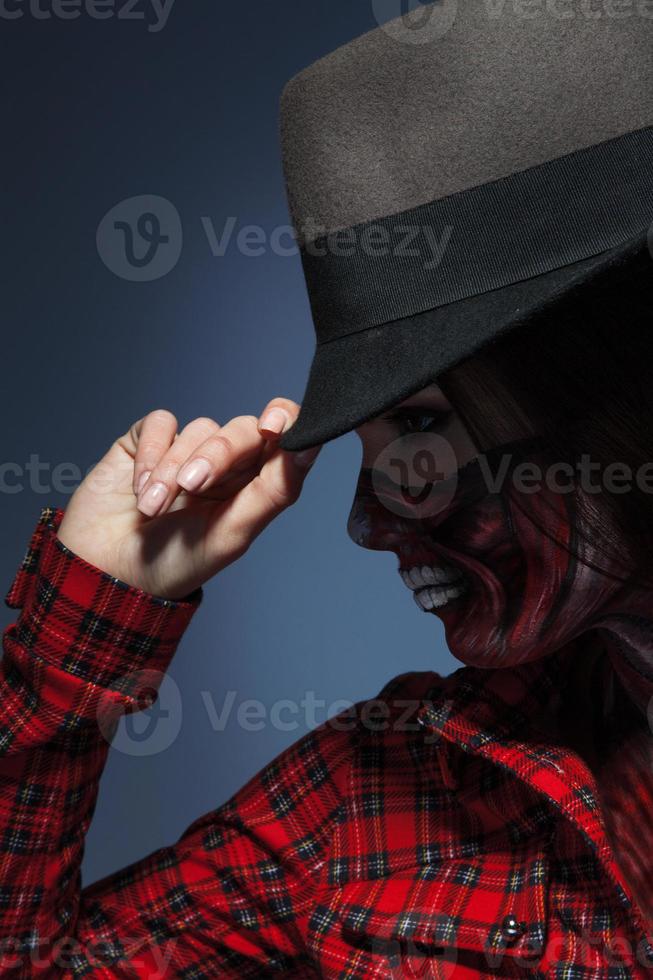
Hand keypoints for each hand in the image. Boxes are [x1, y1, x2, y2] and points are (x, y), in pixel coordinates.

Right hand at [56, 402, 320, 599]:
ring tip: (153, 507)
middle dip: (217, 455)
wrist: (111, 572)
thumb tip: (310, 446)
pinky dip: (152, 454)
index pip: (285, 437)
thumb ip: (275, 489)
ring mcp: (188, 449)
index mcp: (256, 484)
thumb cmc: (178, 561)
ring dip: (174, 469)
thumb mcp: (233, 532)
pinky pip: (162, 424)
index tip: (273, 426)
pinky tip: (140, 487)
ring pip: (200, 429)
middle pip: (242, 430)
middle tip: (193, 486)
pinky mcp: (150, 441)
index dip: (284, 420)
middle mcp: (228, 462)